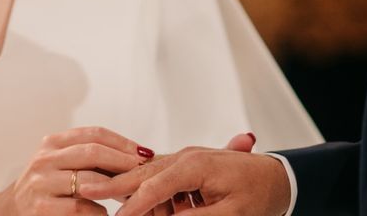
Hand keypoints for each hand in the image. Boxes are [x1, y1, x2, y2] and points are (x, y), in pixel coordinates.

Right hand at [0, 127, 153, 214]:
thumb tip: (135, 155)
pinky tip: (106, 213)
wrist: (9, 213)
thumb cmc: (47, 188)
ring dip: (115, 189)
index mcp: (52, 143)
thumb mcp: (61, 164)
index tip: (143, 151)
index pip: (93, 134)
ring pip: (90, 182)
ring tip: (131, 194)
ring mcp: (41, 184)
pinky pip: (81, 208)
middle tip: (143, 170)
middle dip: (123, 161)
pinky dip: (99, 211)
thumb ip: (88, 157)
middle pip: (93, 152)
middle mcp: (44, 159)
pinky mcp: (41, 209)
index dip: (122, 141)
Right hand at [81, 133, 289, 215]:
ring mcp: (186, 160)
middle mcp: (186, 157)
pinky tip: (139, 204)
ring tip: (106, 199)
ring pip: (148, 174)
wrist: (279, 175)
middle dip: (116, 186)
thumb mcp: (232, 214)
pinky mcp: (187, 166)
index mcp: (195, 165)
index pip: (155, 184)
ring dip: (131, 191)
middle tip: (87, 192)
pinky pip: (160, 178)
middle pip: (143, 173)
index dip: (134, 204)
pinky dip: (147, 191)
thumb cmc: (260, 194)